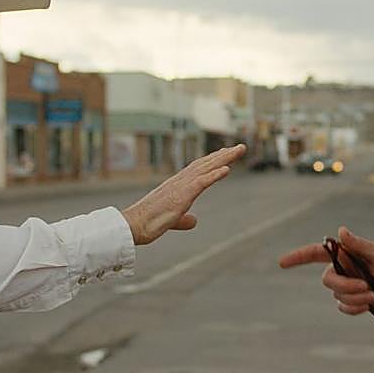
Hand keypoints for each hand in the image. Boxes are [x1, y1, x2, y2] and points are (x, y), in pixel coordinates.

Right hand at [121, 144, 245, 244]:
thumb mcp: (172, 220)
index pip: (198, 169)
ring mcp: (180, 187)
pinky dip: (214, 175)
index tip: (225, 154)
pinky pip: (201, 183)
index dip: (213, 161)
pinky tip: (227, 170)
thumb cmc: (149, 223)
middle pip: (205, 164)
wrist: (133, 225)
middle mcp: (180, 181)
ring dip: (224, 159)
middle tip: (240, 147)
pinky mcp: (180, 196)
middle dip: (223, 155)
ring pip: (206, 168)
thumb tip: (194, 221)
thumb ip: (184, 220)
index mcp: (177, 186)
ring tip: (239, 150)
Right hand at [278, 226, 373, 319]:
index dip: (298, 257)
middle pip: (327, 280)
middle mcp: (344, 269)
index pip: (316, 253)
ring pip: (337, 296)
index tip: (282, 263)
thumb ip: (358, 245)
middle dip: (344, 287)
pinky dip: (356, 308)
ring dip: (355, 298)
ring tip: (373, 295)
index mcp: (346, 254)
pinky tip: (370, 305)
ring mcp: (348, 286)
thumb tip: (340, 231)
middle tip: (366, 288)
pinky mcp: (354, 301)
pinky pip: (344, 308)